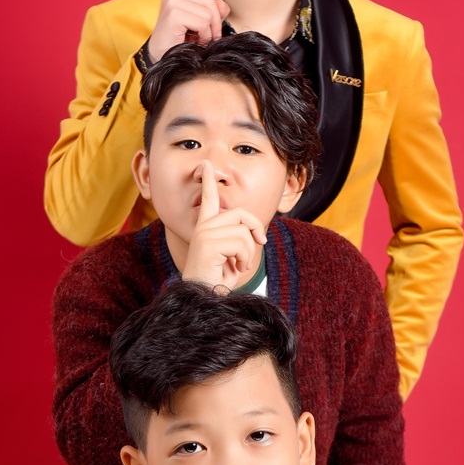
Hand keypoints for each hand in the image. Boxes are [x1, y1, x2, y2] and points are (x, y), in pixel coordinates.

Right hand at [147, 0, 230, 60]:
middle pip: (211, 2)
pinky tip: (190, 40)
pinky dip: (202, 35)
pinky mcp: (172, 10)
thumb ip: (214, 11)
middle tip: (203, 37)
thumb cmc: (182, 44)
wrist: (164, 60)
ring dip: (208, 32)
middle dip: (214, 24)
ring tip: (195, 39)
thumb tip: (221, 6)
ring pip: (209, 12)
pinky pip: (202, 21)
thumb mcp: (203, 26)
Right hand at [180, 161, 267, 287]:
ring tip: (240, 265)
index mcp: (205, 227)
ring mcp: (204, 234)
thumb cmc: (217, 280)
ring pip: (243, 231)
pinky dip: (244, 257)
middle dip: (256, 228)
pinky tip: (235, 268)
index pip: (208, 199)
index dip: (208, 181)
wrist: (205, 299)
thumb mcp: (231, 256)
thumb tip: (252, 232)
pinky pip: (241, 242)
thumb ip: (237, 238)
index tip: (206, 165)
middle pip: (240, 213)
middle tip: (260, 244)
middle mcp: (202, 227)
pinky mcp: (208, 243)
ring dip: (248, 251)